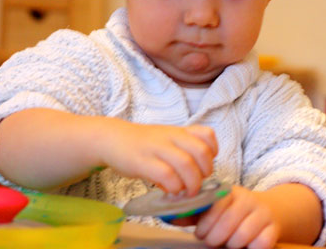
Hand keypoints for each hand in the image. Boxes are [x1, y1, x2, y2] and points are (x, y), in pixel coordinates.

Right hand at [97, 119, 217, 195]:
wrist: (113, 139)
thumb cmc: (143, 144)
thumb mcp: (166, 141)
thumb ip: (182, 154)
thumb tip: (194, 181)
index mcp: (179, 132)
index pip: (207, 135)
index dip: (212, 152)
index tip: (204, 165)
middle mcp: (171, 137)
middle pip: (201, 152)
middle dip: (205, 172)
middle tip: (197, 183)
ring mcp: (157, 148)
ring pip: (186, 164)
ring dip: (191, 183)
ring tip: (185, 192)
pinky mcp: (143, 161)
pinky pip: (166, 175)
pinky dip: (173, 187)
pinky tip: (170, 191)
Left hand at [194, 186, 279, 248]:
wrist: (268, 210)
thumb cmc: (234, 212)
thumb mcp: (214, 208)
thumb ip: (193, 213)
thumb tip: (170, 217)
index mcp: (230, 191)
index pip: (214, 207)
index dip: (204, 225)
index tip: (200, 233)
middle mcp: (248, 199)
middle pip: (226, 224)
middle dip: (214, 238)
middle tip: (211, 241)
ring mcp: (263, 213)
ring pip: (242, 236)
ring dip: (231, 244)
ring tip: (228, 242)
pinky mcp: (274, 228)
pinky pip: (260, 243)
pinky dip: (250, 248)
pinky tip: (245, 245)